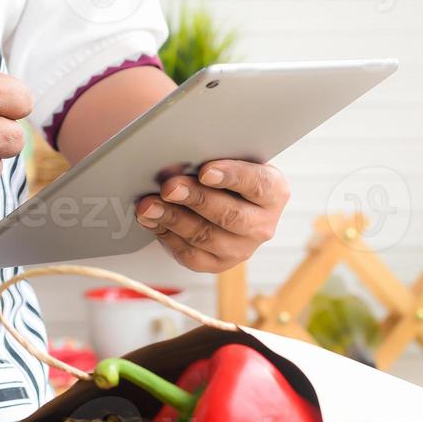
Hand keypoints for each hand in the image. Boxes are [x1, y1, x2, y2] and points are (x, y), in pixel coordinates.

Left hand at [135, 161, 289, 272]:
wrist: (225, 198)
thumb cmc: (225, 172)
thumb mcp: (230, 158)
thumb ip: (215, 157)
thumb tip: (180, 159)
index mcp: (274, 192)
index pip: (257, 184)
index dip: (231, 176)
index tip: (205, 171)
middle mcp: (263, 224)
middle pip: (229, 215)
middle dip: (195, 199)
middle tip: (169, 187)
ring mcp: (242, 249)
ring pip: (206, 237)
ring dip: (173, 219)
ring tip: (148, 205)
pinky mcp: (218, 264)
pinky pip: (191, 255)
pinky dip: (167, 236)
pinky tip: (151, 220)